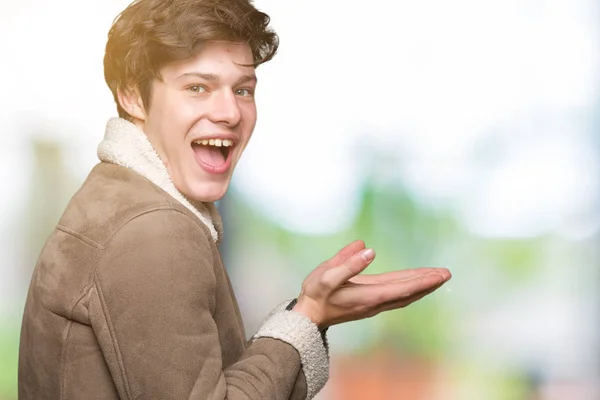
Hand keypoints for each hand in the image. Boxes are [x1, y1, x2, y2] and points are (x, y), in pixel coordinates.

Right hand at [292, 240, 450, 328]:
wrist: (308, 316)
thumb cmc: (315, 294)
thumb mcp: (326, 276)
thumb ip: (347, 263)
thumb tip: (368, 249)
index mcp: (368, 296)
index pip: (402, 288)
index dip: (422, 281)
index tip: (439, 275)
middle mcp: (375, 303)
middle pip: (408, 293)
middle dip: (428, 283)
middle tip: (447, 273)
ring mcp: (374, 304)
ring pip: (404, 294)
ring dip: (422, 286)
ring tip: (439, 276)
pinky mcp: (371, 301)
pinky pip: (397, 294)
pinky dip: (411, 287)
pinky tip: (417, 282)